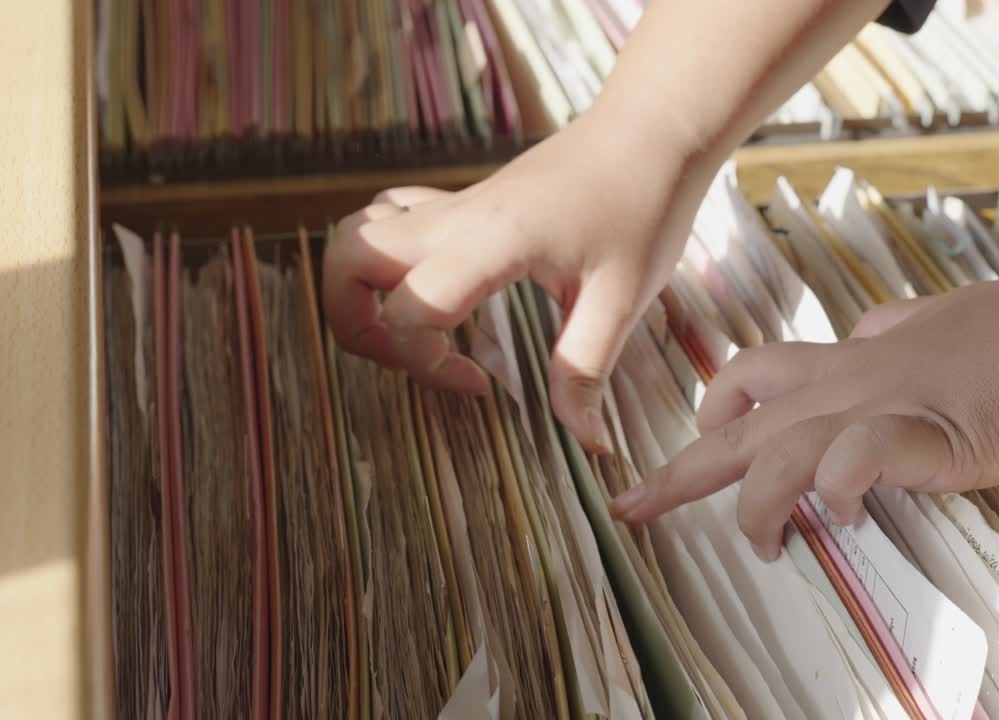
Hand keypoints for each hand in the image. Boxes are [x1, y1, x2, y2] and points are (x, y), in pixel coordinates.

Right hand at [323, 112, 705, 450]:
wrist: (651, 133)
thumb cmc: (642, 204)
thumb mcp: (622, 298)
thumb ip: (586, 370)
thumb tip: (587, 443)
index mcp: (489, 240)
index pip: (409, 308)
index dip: (426, 364)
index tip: (481, 385)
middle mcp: (455, 218)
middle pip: (347, 258)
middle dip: (354, 324)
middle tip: (410, 359)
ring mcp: (454, 206)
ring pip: (358, 232)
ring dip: (360, 286)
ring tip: (412, 328)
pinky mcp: (463, 202)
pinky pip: (393, 218)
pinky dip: (389, 257)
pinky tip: (439, 287)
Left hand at [609, 273, 998, 560]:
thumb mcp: (931, 324)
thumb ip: (889, 334)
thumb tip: (866, 333)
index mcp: (851, 360)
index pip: (752, 376)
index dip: (711, 408)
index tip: (690, 438)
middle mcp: (851, 381)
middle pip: (740, 424)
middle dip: (679, 470)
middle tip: (632, 506)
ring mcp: (886, 404)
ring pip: (782, 448)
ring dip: (756, 501)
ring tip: (761, 544)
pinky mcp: (931, 431)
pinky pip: (858, 456)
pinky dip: (835, 486)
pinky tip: (842, 513)